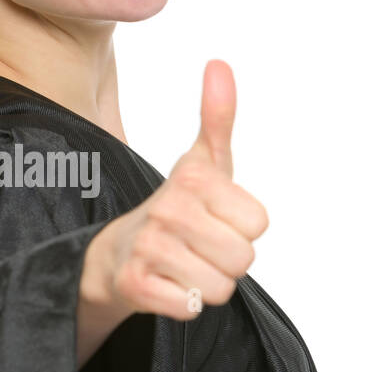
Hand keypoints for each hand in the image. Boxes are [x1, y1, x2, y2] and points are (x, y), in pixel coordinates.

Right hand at [80, 61, 268, 346]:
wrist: (112, 255)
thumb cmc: (174, 209)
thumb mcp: (201, 163)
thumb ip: (218, 117)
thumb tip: (219, 63)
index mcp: (192, 180)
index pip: (259, 224)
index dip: (241, 228)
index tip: (214, 220)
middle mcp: (167, 210)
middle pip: (243, 259)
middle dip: (227, 261)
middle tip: (199, 248)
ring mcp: (149, 248)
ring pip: (220, 288)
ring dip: (206, 284)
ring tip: (184, 266)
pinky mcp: (136, 286)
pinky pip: (191, 308)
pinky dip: (183, 304)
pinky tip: (167, 285)